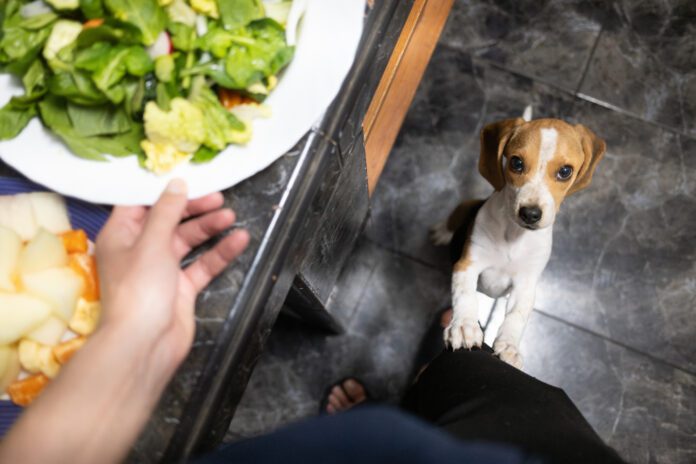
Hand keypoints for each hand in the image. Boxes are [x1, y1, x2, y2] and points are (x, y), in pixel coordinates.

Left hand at [96, 179, 248, 375]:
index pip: (140, 204)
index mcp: (121, 235)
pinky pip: (202, 264)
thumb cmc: (139, 289)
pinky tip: (239, 241)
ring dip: (209, 228)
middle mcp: (140, 250)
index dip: (163, 192)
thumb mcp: (151, 242)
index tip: (189, 180)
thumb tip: (177, 183)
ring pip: (188, 241)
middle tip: (219, 198)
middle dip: (193, 209)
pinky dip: (219, 253)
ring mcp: (162, 270)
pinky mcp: (181, 288)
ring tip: (231, 216)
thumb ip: (167, 211)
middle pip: (169, 221)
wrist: (144, 344)